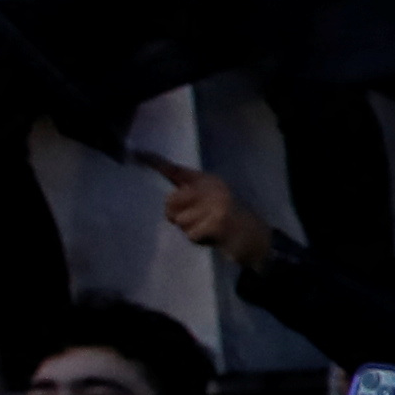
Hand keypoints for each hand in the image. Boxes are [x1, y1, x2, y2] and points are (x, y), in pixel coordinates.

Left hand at [158, 163, 276, 270]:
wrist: (257, 239)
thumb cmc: (228, 220)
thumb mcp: (209, 202)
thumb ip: (188, 196)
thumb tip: (167, 201)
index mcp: (208, 180)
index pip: (177, 170)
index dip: (156, 162)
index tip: (138, 154)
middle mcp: (212, 187)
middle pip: (170, 202)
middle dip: (177, 216)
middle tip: (197, 221)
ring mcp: (217, 204)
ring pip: (179, 220)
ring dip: (190, 230)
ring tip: (208, 230)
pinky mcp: (218, 222)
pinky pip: (191, 234)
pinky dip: (199, 240)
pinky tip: (213, 237)